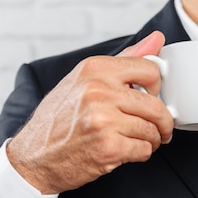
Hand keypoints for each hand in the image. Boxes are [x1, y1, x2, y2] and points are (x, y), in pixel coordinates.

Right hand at [7, 31, 173, 194]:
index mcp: (93, 69)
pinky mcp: (108, 147)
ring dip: (151, 140)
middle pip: (156, 105)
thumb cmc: (57, 121)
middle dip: (163, 122)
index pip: (150, 69)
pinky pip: (143, 150)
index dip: (157, 88)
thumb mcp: (83, 81)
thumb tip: (157, 39)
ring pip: (152, 130)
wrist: (33, 157)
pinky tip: (126, 152)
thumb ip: (123, 60)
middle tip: (159, 129)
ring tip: (139, 141)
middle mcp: (98, 91)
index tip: (152, 98)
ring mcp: (103, 120)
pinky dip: (141, 154)